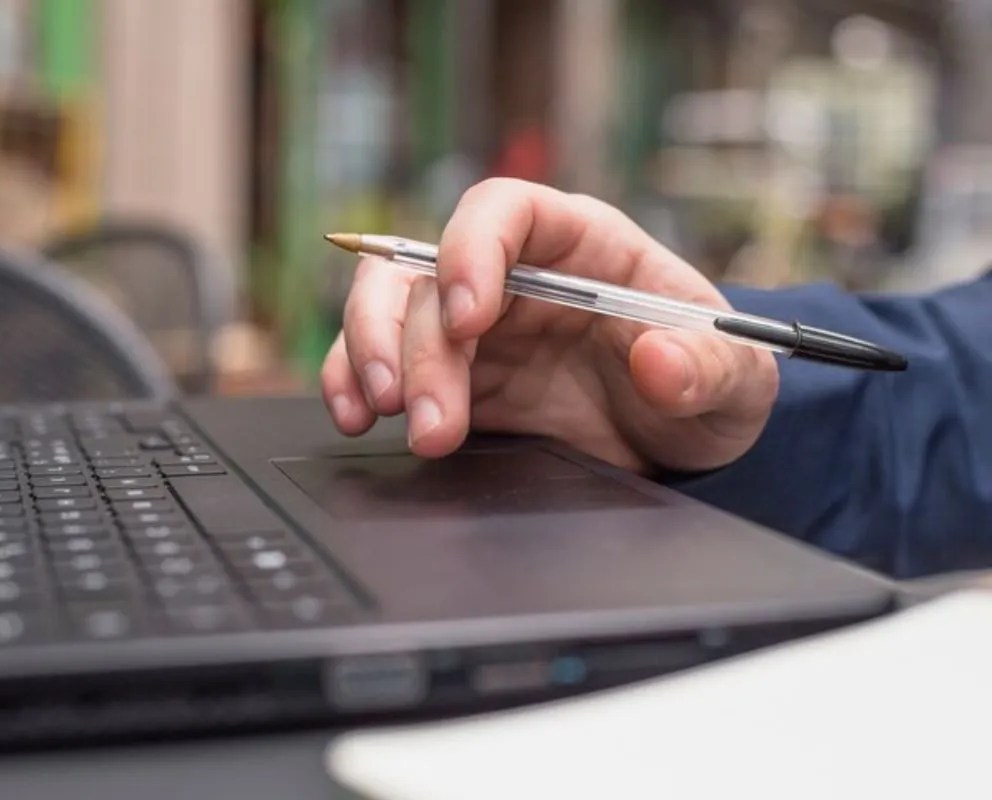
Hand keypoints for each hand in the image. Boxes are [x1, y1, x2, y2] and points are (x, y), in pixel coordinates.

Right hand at [320, 179, 778, 473]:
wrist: (678, 446)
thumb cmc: (706, 384)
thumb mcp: (736, 382)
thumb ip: (707, 367)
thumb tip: (659, 359)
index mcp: (581, 245)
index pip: (504, 210)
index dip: (472, 250)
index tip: (469, 318)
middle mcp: (514, 277)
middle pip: (428, 271)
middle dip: (414, 341)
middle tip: (426, 411)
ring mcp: (475, 329)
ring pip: (388, 311)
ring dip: (371, 358)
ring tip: (386, 417)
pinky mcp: (451, 379)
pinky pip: (381, 365)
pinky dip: (353, 385)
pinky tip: (356, 418)